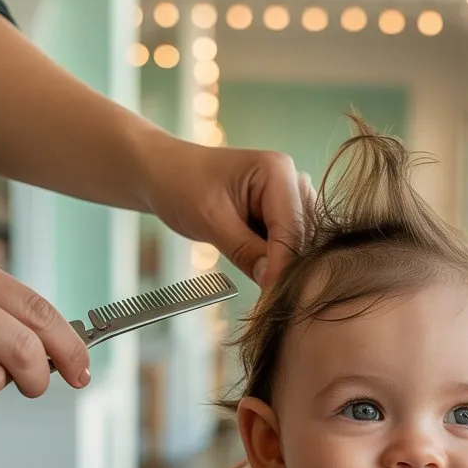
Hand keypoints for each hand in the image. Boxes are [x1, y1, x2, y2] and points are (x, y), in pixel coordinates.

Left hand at [141, 138, 314, 288]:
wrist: (165, 173)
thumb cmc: (181, 184)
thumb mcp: (210, 220)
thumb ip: (245, 251)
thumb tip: (272, 282)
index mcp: (278, 170)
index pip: (291, 229)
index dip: (284, 266)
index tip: (273, 296)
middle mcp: (293, 181)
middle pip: (302, 238)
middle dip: (285, 267)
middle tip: (266, 295)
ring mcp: (291, 198)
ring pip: (300, 245)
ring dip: (281, 265)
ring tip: (256, 276)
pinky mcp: (283, 214)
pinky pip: (289, 246)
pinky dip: (276, 261)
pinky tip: (257, 265)